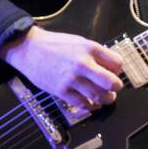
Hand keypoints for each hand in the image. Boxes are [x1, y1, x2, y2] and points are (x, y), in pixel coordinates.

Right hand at [0, 26, 123, 116]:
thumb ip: (95, 53)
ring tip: (107, 97)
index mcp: (90, 49)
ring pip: (99, 96)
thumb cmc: (55, 44)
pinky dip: (91, 106)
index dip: (118, 69)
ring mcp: (72, 79)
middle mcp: (83, 64)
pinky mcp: (62, 91)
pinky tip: (93, 104)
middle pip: (111, 82)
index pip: (117, 63)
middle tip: (114, 88)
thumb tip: (110, 67)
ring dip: (106, 99)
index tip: (114, 72)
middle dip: (116, 87)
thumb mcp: (79, 41)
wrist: (29, 49)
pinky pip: (83, 103)